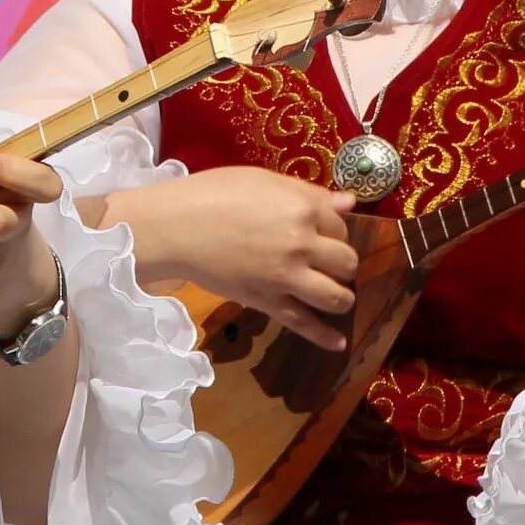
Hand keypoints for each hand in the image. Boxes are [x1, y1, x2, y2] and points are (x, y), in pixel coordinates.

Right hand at [112, 165, 358, 350]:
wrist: (175, 228)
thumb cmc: (214, 193)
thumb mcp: (264, 180)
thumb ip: (309, 193)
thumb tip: (349, 203)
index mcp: (302, 208)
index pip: (340, 224)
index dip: (334, 228)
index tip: (322, 231)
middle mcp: (301, 244)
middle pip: (346, 261)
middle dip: (342, 261)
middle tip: (327, 261)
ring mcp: (286, 277)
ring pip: (336, 296)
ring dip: (342, 296)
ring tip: (335, 294)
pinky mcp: (268, 302)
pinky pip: (303, 323)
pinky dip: (324, 336)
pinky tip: (339, 343)